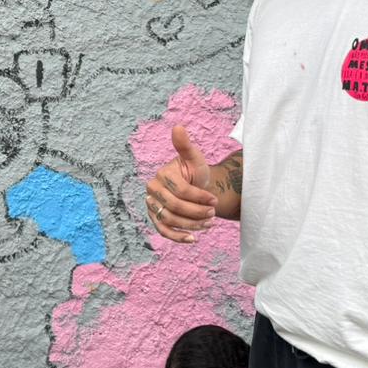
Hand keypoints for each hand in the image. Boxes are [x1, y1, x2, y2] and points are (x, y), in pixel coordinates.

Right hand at [144, 125, 215, 242]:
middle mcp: (152, 190)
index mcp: (161, 175)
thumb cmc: (195, 172)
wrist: (194, 187)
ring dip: (191, 225)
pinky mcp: (154, 219)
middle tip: (213, 213)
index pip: (180, 191)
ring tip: (208, 223)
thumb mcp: (194, 158)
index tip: (215, 201)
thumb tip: (178, 127)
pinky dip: (177, 237)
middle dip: (196, 213)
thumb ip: (185, 145)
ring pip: (169, 221)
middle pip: (174, 208)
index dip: (199, 197)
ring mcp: (151, 205)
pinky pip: (162, 231)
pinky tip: (193, 239)